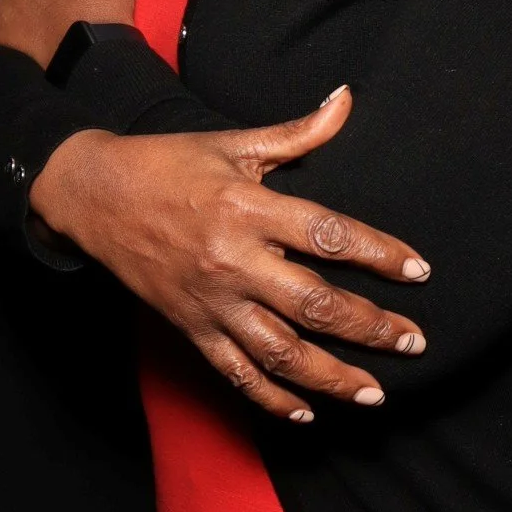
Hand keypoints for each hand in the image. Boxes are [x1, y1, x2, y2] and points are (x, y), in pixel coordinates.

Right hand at [28, 86, 429, 421]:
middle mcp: (233, 261)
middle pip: (314, 304)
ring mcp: (211, 302)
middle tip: (413, 341)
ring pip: (281, 352)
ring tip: (375, 392)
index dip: (379, 254)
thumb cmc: (169, 163)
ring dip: (332, 377)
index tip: (418, 271)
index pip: (328, 235)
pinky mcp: (190, 329)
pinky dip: (270, 399)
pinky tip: (305, 413)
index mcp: (248, 209)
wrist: (93, 196)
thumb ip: (298, 132)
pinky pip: (235, 374)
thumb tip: (346, 98)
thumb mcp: (234, 142)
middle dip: (370, 327)